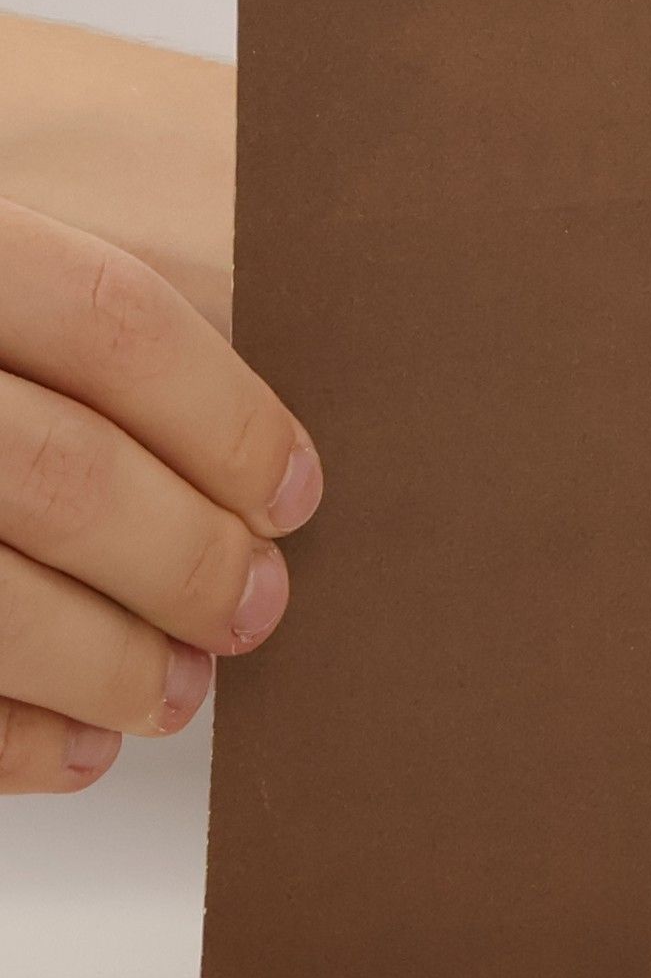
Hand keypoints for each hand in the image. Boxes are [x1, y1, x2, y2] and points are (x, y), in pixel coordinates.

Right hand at [0, 17, 314, 792]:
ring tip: (175, 692)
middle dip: (185, 562)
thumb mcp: (19, 231)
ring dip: (107, 666)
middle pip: (63, 474)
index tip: (296, 494)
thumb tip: (266, 450)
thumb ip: (95, 291)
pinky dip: (8, 738)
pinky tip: (75, 746)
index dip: (226, 422)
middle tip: (255, 608)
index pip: (111, 322)